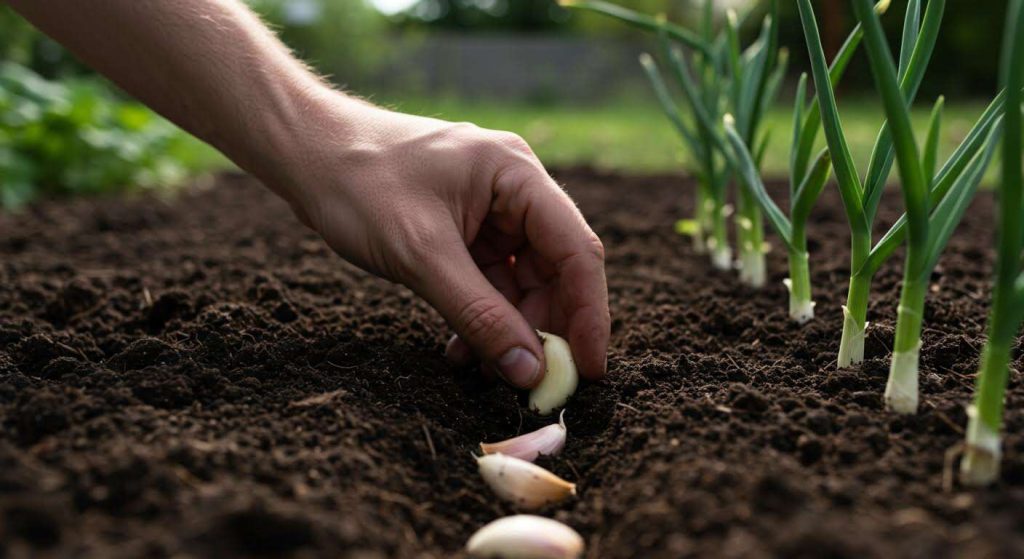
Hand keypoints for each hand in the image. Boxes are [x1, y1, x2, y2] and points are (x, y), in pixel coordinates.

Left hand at [269, 94, 609, 387]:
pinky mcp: (465, 231)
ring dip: (507, 329)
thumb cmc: (360, 185)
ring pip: (522, 283)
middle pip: (554, 270)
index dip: (588, 313)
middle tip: (531, 381)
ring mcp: (489, 211)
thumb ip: (479, 315)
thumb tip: (530, 372)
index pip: (576, 249)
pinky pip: (490, 282)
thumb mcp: (421, 256)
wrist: (305, 156)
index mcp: (516, 175)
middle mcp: (513, 190)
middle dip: (543, 328)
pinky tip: (460, 350)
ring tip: (482, 370)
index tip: (588, 369)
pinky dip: (480, 317)